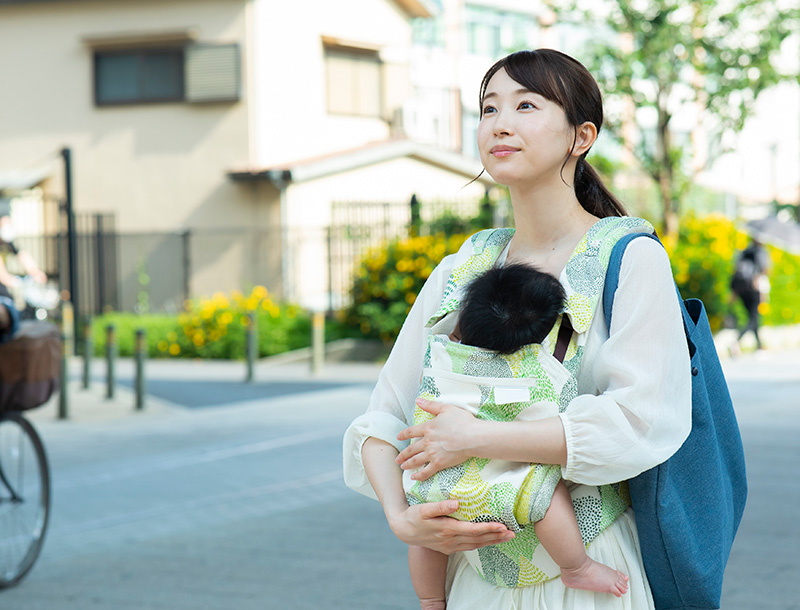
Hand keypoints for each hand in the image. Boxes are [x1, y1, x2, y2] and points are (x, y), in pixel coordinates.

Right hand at [388, 500, 513, 554]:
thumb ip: (439, 507)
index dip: (488, 529)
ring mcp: (450, 546)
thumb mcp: (423, 509)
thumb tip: (455, 504)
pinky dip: (481, 544)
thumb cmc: (414, 516)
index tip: (502, 526)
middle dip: (496, 537)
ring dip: (491, 542)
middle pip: (477, 540)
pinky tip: (489, 540)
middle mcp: (450, 541)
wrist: (403, 530)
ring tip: (506, 537)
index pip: (472, 530)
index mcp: (446, 530)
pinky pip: (469, 546)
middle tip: (512, 533)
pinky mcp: (448, 548)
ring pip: (475, 545)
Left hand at [396, 399, 479, 480]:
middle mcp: (427, 442)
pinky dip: (419, 475)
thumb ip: (431, 405)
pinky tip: (414, 478)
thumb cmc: (462, 422)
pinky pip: (426, 471)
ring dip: (407, 464)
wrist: (472, 437)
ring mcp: (432, 454)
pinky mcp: (439, 463)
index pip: (411, 432)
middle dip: (403, 454)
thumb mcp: (446, 408)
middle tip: (397, 458)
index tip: (398, 437)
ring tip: (402, 466)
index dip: (403, 435)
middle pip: (411, 449)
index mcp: (428, 428)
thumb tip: (418, 400)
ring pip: (415, 460)